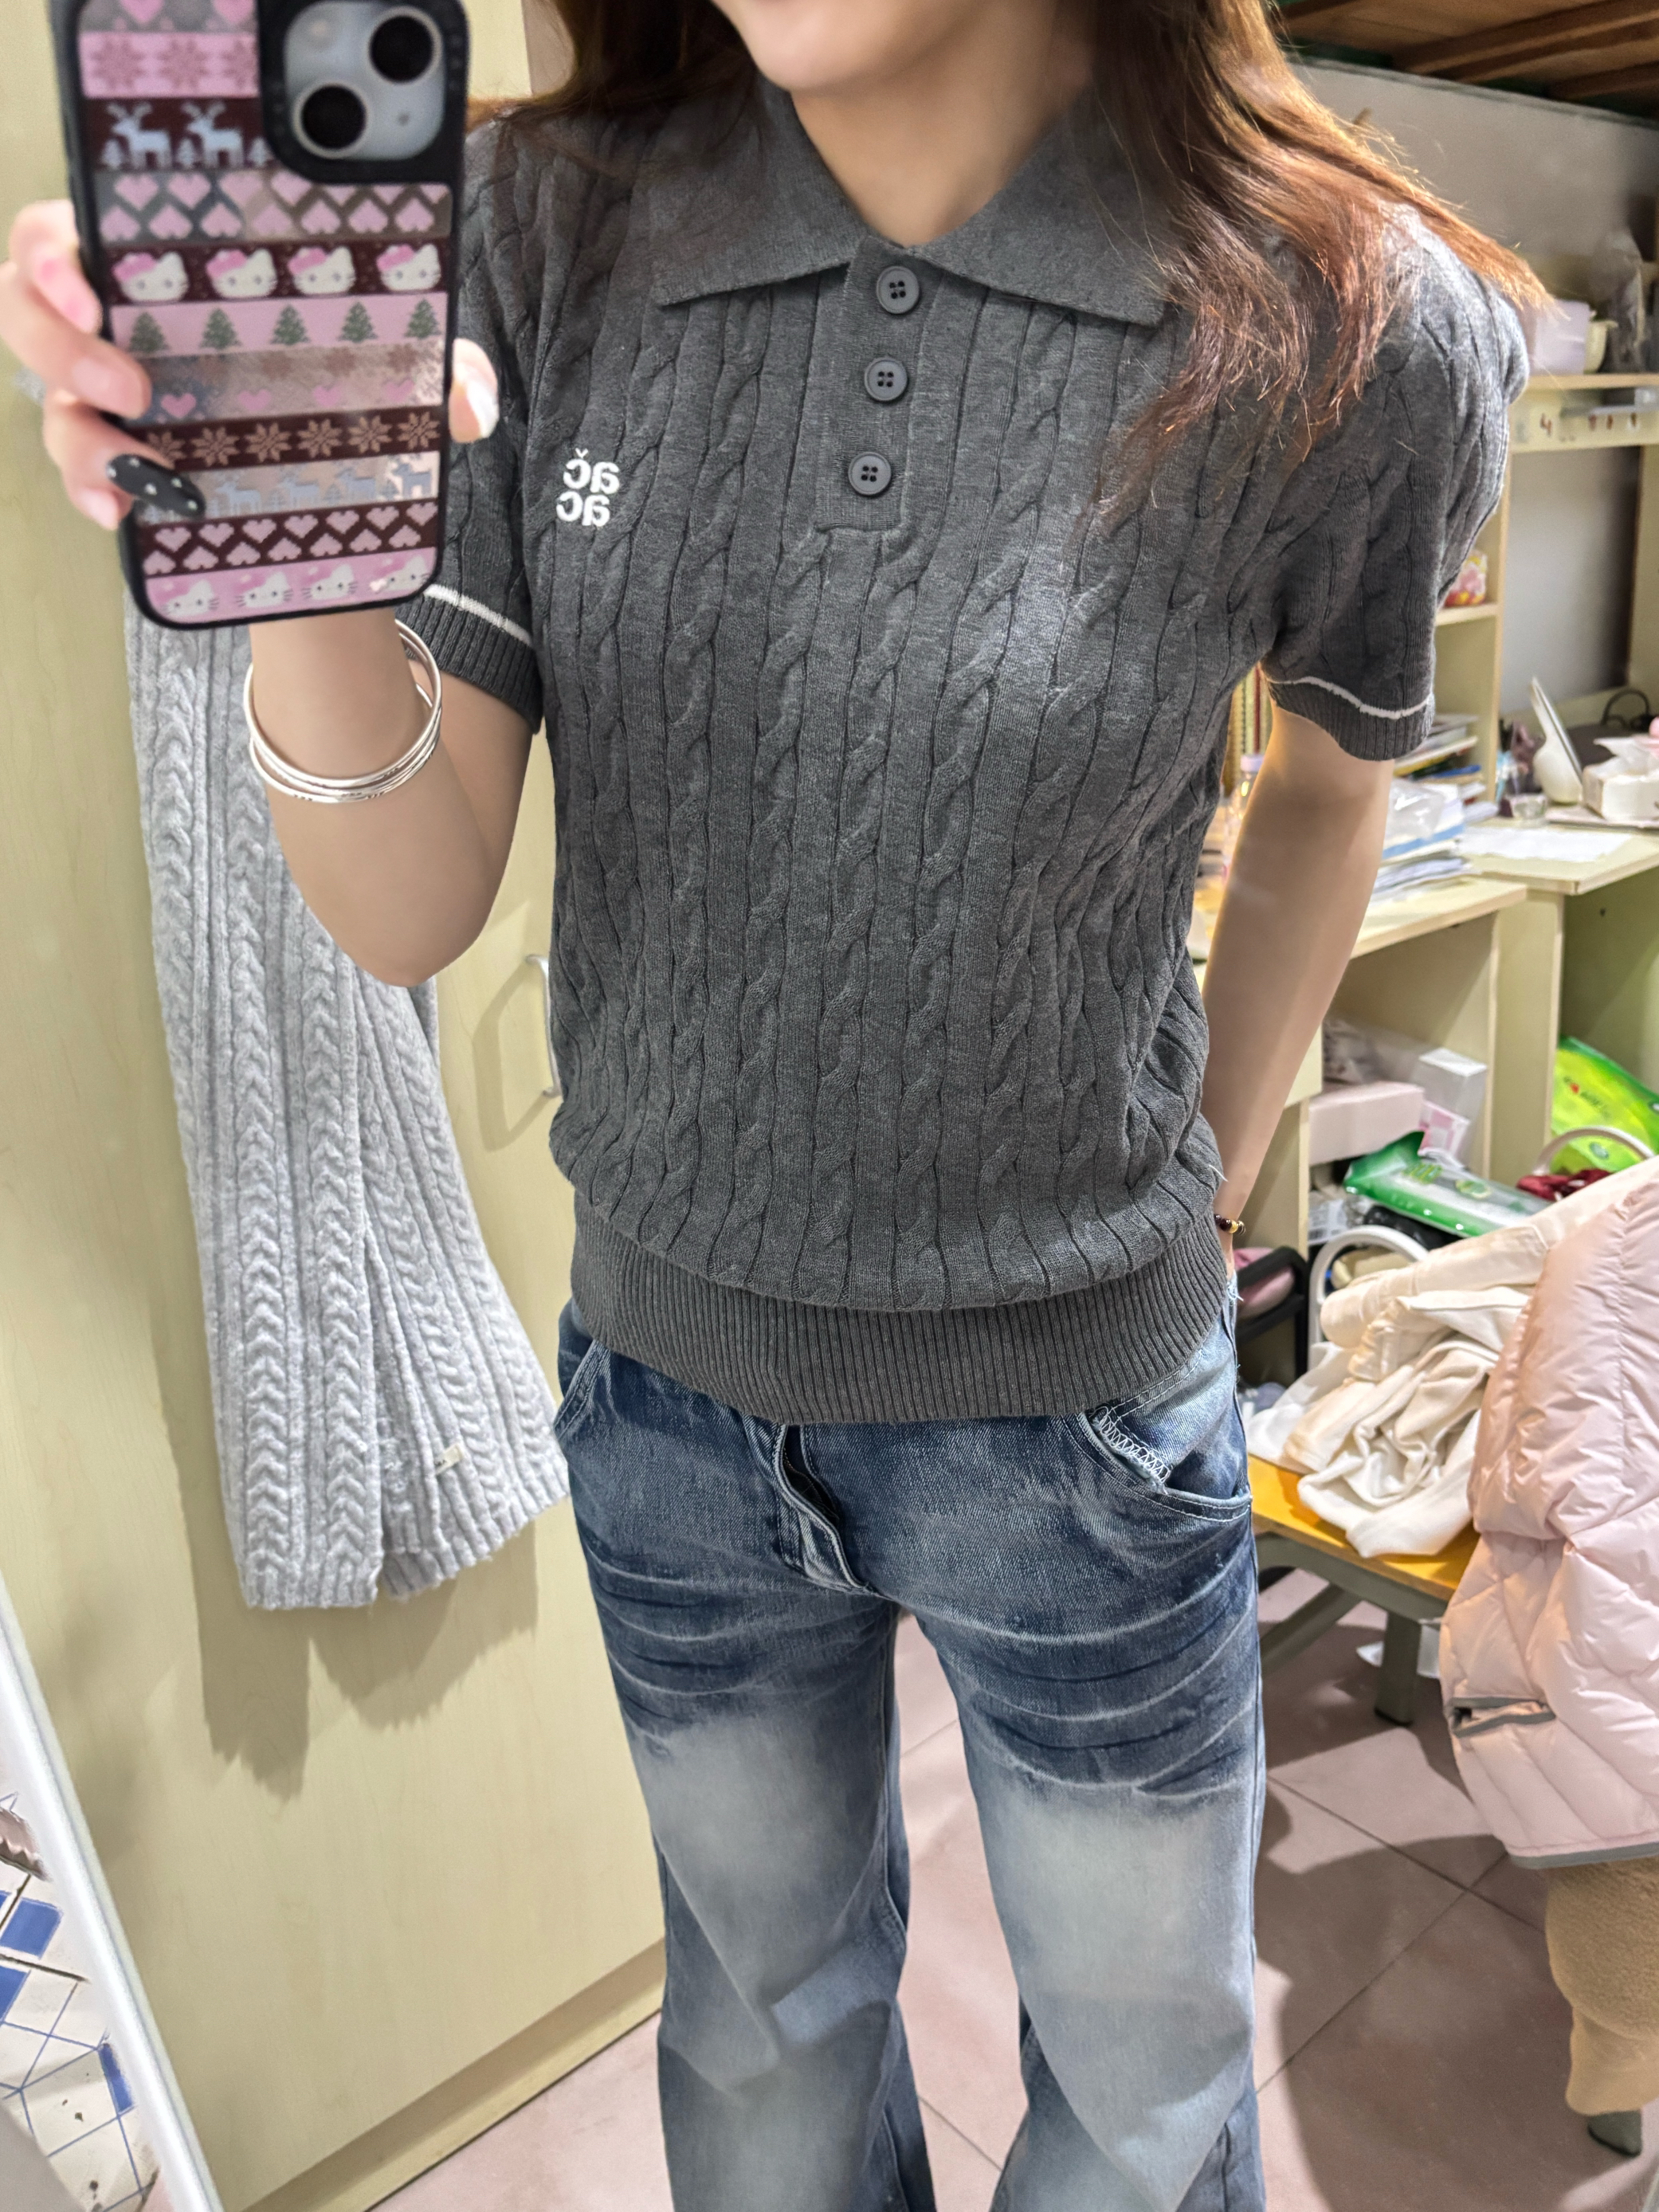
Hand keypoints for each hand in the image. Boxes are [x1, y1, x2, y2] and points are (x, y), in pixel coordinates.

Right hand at [0, 199, 497, 530]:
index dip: (57, 247)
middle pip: (28, 304)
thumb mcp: (396, 379)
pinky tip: (128, 515)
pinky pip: (79, 478)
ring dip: (82, 434)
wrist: (338, 515)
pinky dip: (95, 494)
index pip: (77, 229)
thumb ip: (438, 371)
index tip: (98, 281)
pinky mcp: (122, 475)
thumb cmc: (348, 408)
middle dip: (58, 338)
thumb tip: (470, 399)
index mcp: (170, 274)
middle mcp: (122, 330)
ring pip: (51, 402)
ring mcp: (111, 407)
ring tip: (150, 470)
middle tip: (137, 386)